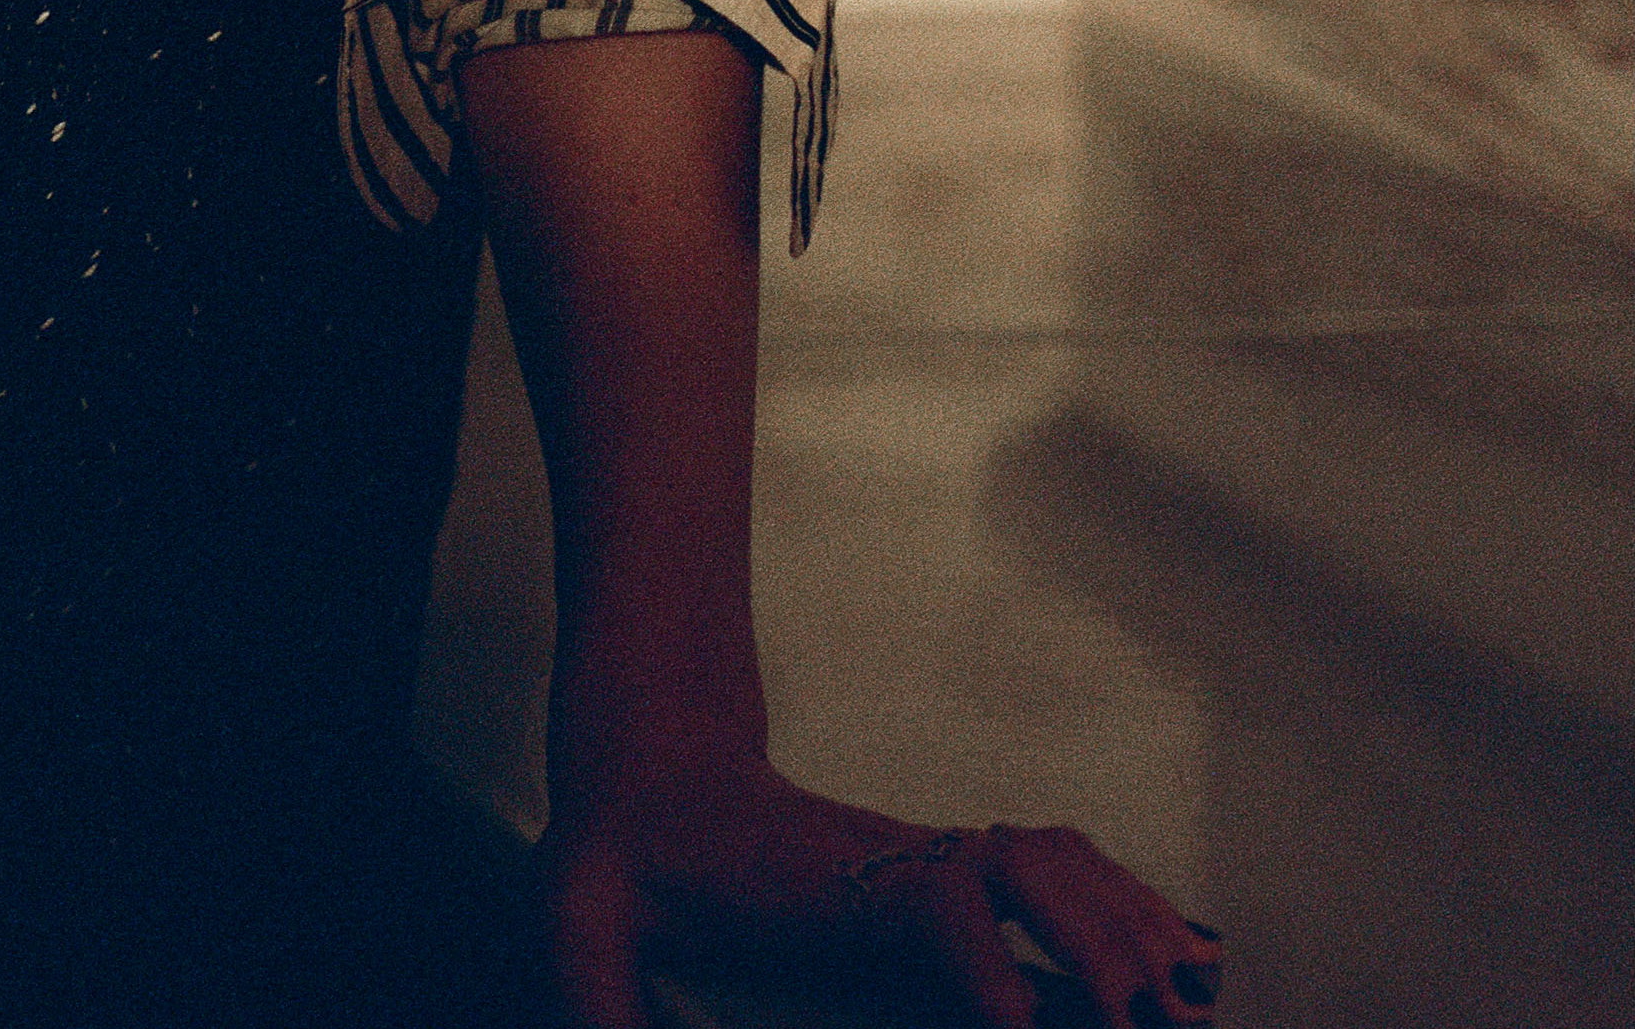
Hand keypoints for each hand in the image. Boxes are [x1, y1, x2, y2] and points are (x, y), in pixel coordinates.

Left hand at [534, 748, 1224, 1028]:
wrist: (641, 766)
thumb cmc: (621, 867)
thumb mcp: (583, 931)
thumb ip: (598, 1007)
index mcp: (825, 885)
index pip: (942, 908)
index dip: (995, 972)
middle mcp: (898, 865)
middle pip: (1028, 873)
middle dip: (1102, 948)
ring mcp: (931, 859)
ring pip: (1057, 863)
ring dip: (1127, 925)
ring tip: (1189, 1006)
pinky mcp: (947, 872)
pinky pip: (1061, 869)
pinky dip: (1125, 903)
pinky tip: (1178, 957)